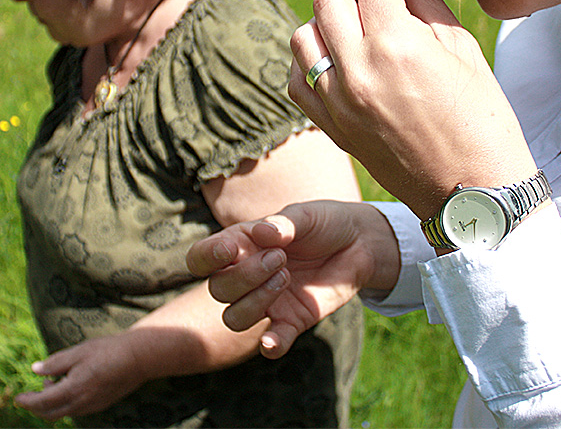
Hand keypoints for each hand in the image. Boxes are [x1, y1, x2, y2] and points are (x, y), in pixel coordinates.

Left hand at [15, 334, 144, 420]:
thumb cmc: (107, 350)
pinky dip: (65, 403)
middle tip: (31, 394)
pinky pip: (76, 410)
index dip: (27, 402)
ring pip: (64, 413)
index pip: (42, 402)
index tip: (17, 398)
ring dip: (52, 404)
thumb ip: (55, 363)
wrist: (138, 358)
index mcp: (73, 389)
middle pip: (50, 414)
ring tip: (54, 382)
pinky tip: (70, 385)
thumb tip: (35, 370)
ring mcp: (91, 406)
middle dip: (36, 406)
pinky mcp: (100, 405)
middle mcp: (81, 403)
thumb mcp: (78, 352)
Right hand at [186, 200, 398, 358]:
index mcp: (240, 245)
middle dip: (246, 275)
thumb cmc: (323, 223)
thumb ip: (285, 223)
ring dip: (256, 301)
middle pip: (219, 290)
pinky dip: (270, 345)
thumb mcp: (306, 215)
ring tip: (286, 277)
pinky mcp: (291, 321)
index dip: (206, 257)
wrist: (358, 244)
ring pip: (235, 318)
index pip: (201, 258)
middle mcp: (246, 276)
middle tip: (281, 258)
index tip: (229, 250)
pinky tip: (272, 342)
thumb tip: (264, 234)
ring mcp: (267, 301)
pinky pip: (272, 342)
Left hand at [288, 0, 536, 219]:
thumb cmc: (482, 122)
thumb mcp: (463, 53)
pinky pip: (297, 80)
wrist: (471, 195)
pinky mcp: (331, 127)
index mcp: (398, 47)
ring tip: (356, 29)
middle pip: (328, 0)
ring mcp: (338, 102)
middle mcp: (359, 72)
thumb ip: (427, 2)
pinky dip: (310, 63)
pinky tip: (338, 62)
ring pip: (304, 37)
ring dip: (326, 24)